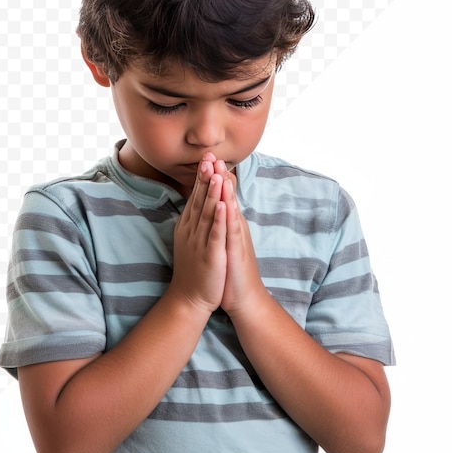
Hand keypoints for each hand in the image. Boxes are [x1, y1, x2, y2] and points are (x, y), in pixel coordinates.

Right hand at [168, 154, 226, 313]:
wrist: (190, 299)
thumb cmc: (193, 269)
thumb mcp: (191, 240)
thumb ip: (195, 221)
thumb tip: (196, 204)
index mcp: (189, 227)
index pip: (196, 197)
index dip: (201, 178)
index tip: (206, 158)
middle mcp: (192, 231)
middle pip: (200, 200)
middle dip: (205, 178)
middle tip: (208, 156)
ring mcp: (201, 243)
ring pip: (207, 214)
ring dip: (212, 194)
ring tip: (216, 174)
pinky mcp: (211, 256)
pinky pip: (215, 235)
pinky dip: (220, 220)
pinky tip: (224, 206)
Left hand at [220, 173, 266, 317]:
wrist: (244, 298)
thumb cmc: (231, 271)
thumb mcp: (225, 242)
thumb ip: (222, 225)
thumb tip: (218, 210)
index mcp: (229, 224)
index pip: (221, 196)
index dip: (214, 178)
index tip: (206, 159)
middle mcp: (234, 227)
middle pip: (227, 197)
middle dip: (219, 176)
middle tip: (212, 154)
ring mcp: (236, 238)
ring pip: (231, 209)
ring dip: (225, 189)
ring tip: (220, 170)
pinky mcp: (236, 251)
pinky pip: (231, 231)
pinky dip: (228, 216)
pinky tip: (226, 203)